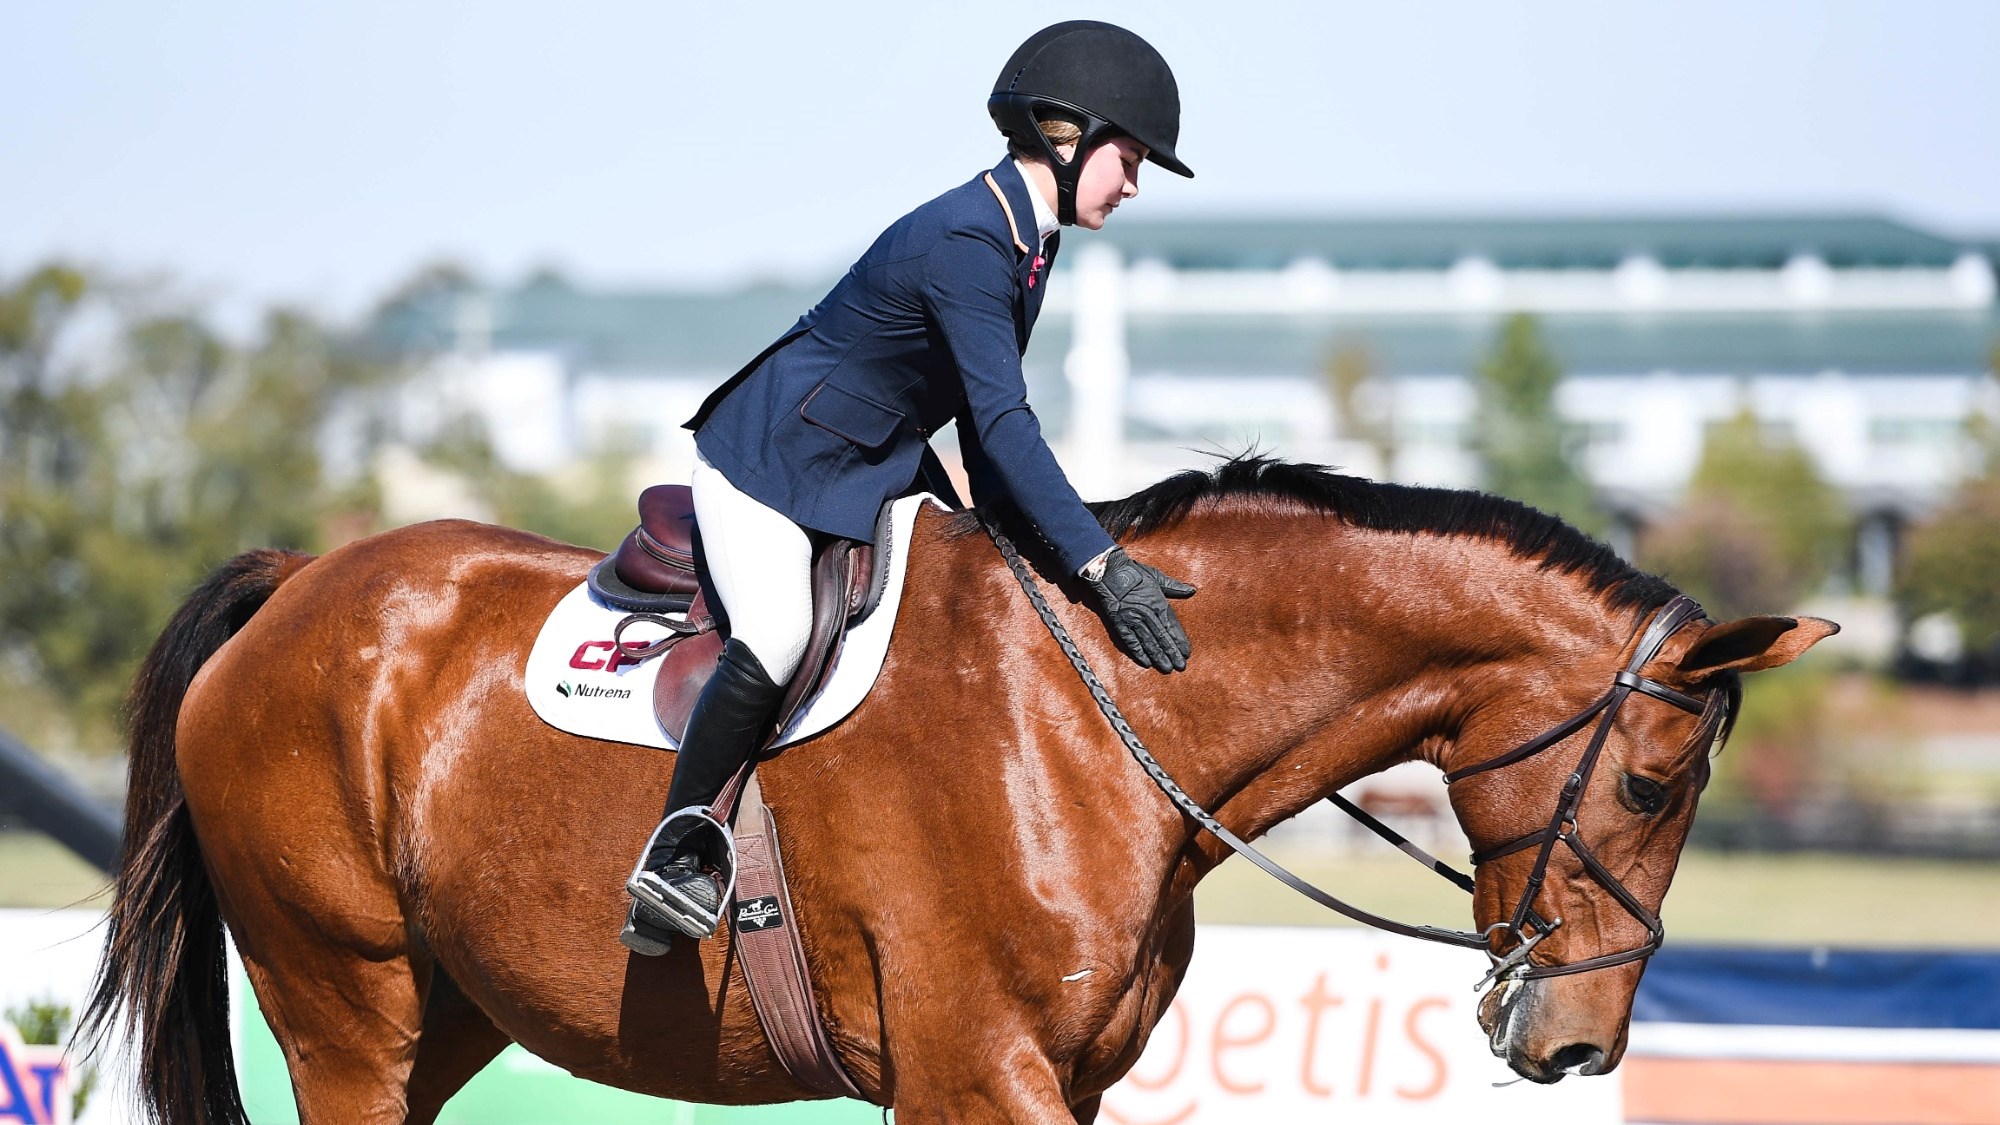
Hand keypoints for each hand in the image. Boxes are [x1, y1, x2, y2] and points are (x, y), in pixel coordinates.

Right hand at [1082, 548, 1196, 672]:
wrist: (1109, 572)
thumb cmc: (1134, 573)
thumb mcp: (1157, 577)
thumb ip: (1174, 587)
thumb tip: (1191, 590)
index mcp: (1158, 603)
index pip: (1172, 626)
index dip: (1180, 640)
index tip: (1187, 652)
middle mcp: (1147, 614)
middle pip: (1162, 637)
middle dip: (1172, 653)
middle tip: (1180, 666)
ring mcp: (1133, 620)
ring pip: (1148, 642)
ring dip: (1158, 656)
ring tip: (1166, 668)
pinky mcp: (1120, 623)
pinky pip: (1131, 641)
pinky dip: (1138, 652)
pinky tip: (1146, 662)